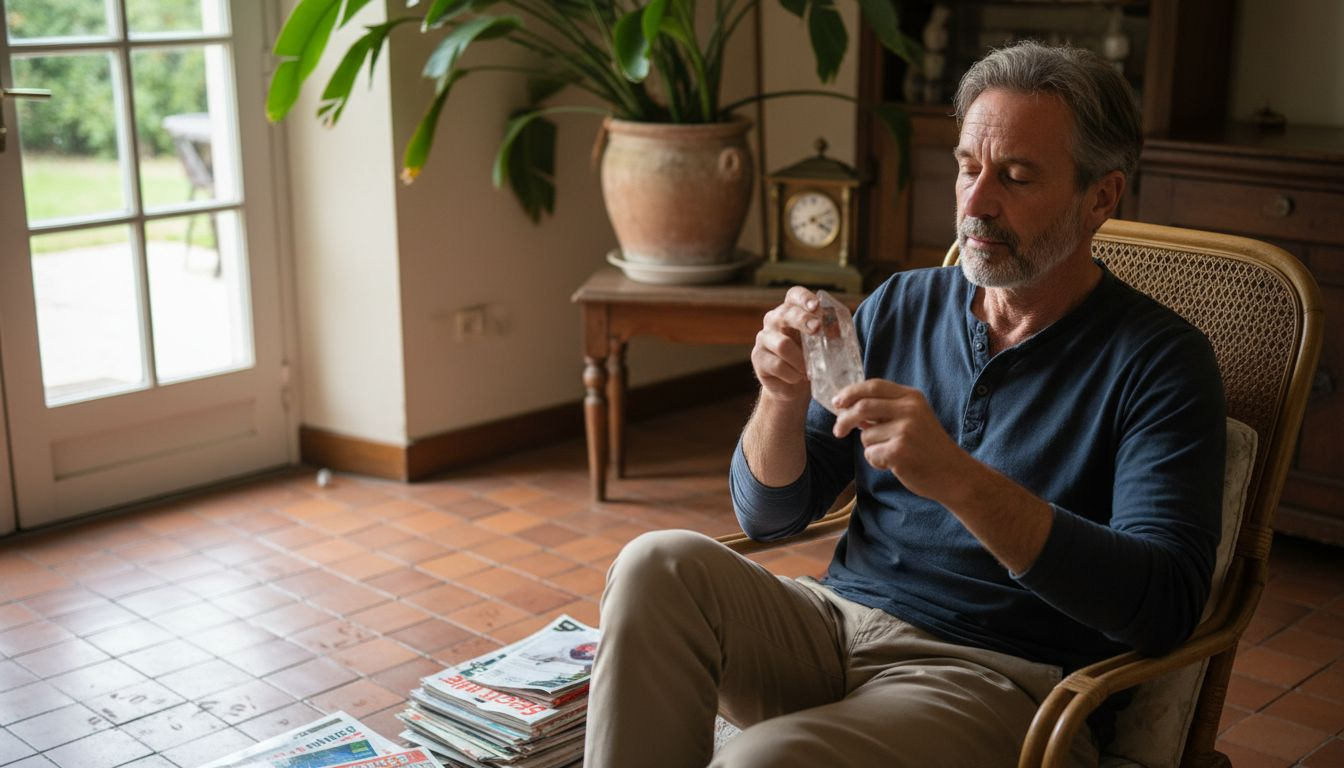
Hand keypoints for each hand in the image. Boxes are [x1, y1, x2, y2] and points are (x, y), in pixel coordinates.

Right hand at [751, 286, 821, 405]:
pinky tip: (797, 378)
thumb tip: (839, 330)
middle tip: (817, 329)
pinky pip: (778, 365)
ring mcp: (763, 338)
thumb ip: (828, 335)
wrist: (792, 386)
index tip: (816, 306)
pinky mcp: (758, 358)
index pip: (794, 295)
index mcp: (791, 311)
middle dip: (802, 320)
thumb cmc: (809, 360)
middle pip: (786, 314)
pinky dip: (792, 374)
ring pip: (782, 345)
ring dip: (800, 360)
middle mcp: (774, 320)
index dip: (804, 298)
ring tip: (808, 371)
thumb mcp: (821, 345)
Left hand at [830, 379, 967, 502]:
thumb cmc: (929, 448)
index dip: (851, 392)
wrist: (954, 474)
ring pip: (865, 435)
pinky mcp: (899, 451)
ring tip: (892, 454)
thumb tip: (850, 409)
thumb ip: (886, 411)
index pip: (873, 386)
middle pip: (862, 407)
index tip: (837, 403)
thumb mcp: (913, 419)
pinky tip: (894, 464)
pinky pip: (871, 454)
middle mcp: (909, 409)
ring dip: (871, 447)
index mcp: (912, 397)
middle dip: (844, 420)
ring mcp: (905, 429)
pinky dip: (876, 462)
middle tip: (838, 432)